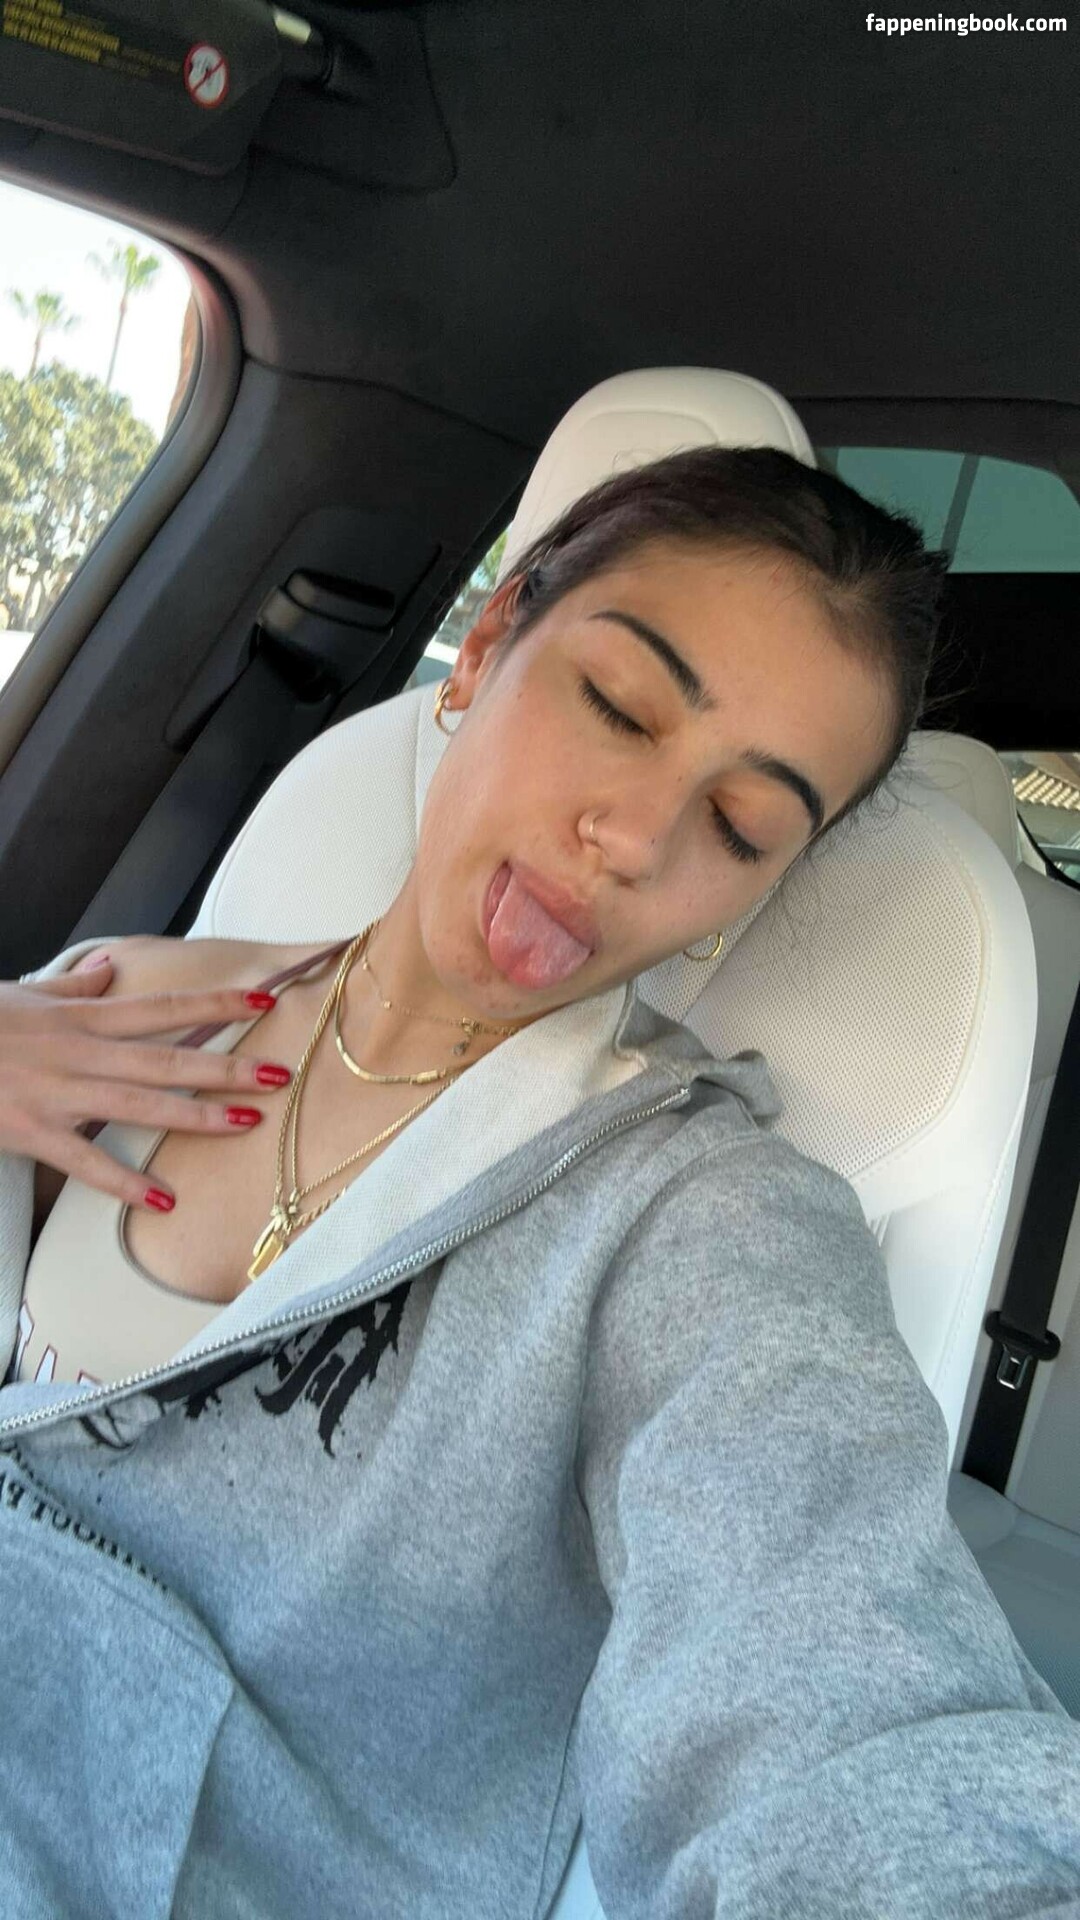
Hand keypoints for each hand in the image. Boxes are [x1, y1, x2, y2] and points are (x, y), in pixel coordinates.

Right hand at [2, 954, 291, 1211]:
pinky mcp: (33, 1131)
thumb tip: (108, 968)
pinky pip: (85, 1161)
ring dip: (195, 1115)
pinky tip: (161, 1199)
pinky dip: (123, 1182)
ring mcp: (59, 1093)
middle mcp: (80, 1052)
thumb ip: (73, 989)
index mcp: (82, 1018)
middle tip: (279, 1074)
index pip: (162, 1007)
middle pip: (166, 1057)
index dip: (215, 1004)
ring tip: (246, 1123)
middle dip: (225, 1065)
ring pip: (139, 1103)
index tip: (264, 999)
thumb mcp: (24, 994)